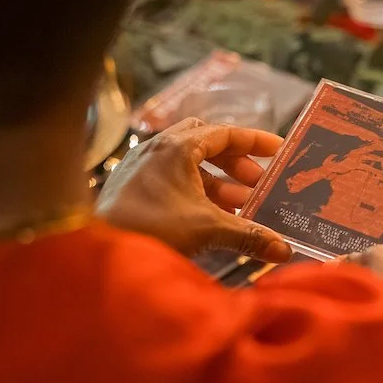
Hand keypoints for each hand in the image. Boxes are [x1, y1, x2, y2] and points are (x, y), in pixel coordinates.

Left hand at [96, 118, 292, 262]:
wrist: (98, 249)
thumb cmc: (151, 228)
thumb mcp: (207, 229)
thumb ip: (249, 235)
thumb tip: (283, 250)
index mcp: (177, 147)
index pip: (225, 133)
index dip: (254, 142)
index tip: (278, 151)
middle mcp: (157, 149)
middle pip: (206, 142)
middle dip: (234, 162)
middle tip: (256, 182)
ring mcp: (141, 167)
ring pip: (188, 163)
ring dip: (217, 181)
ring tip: (240, 205)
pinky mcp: (131, 186)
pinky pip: (171, 178)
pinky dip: (195, 191)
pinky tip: (209, 215)